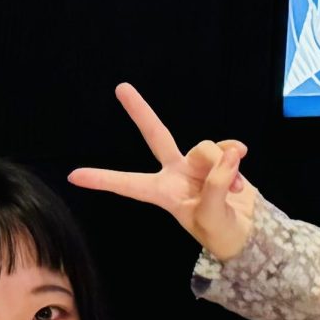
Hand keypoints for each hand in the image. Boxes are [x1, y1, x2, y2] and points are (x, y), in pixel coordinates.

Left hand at [67, 81, 258, 262]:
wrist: (246, 231)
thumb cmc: (220, 231)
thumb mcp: (212, 217)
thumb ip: (216, 185)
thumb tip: (228, 152)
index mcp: (162, 193)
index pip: (128, 184)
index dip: (103, 179)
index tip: (73, 176)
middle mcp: (175, 172)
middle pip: (156, 135)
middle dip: (140, 112)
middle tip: (120, 87)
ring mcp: (196, 163)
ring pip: (206, 148)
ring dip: (223, 166)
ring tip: (234, 189)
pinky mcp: (219, 156)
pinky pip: (227, 147)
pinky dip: (236, 159)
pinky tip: (241, 181)